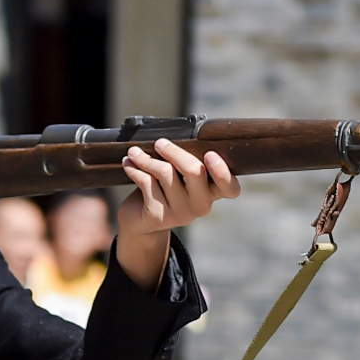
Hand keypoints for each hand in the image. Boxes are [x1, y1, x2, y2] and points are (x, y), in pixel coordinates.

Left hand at [114, 139, 240, 288]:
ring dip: (146, 158)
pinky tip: (129, 164)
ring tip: (134, 152)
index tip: (209, 154)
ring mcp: (181, 213)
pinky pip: (147, 183)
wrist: (140, 220)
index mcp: (212, 192)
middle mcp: (201, 205)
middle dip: (174, 151)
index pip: (230, 187)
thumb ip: (185, 161)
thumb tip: (172, 139)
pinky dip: (135, 169)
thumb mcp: (179, 175)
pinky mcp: (159, 216)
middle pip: (194, 170)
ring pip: (165, 173)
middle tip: (159, 143)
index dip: (222, 171)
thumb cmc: (164, 188)